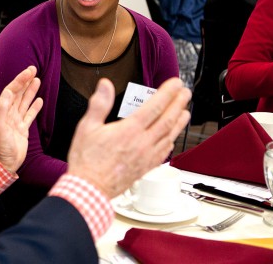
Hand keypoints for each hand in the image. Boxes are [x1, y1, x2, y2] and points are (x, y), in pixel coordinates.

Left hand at [0, 66, 42, 172]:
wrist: (3, 163)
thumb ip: (2, 109)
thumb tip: (7, 92)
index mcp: (1, 111)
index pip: (11, 91)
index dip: (19, 80)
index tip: (28, 71)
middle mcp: (8, 114)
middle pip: (18, 93)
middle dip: (25, 81)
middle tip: (33, 70)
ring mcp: (16, 121)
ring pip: (24, 102)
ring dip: (30, 91)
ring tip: (37, 80)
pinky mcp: (22, 129)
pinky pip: (30, 115)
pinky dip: (35, 107)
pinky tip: (40, 101)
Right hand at [66, 77, 190, 197]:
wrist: (90, 188)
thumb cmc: (86, 160)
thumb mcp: (87, 127)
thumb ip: (99, 104)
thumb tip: (105, 86)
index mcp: (129, 130)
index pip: (154, 107)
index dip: (167, 93)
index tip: (175, 83)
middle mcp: (142, 143)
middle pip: (167, 119)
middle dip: (178, 103)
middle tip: (185, 92)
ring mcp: (146, 156)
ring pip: (169, 135)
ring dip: (180, 122)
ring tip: (186, 111)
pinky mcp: (146, 167)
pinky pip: (165, 152)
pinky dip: (171, 141)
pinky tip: (172, 138)